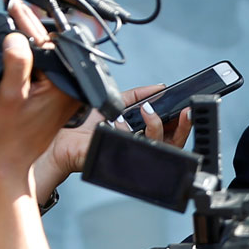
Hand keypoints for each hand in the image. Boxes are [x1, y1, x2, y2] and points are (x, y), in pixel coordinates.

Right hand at [0, 0, 78, 181]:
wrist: (7, 164)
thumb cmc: (6, 137)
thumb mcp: (8, 96)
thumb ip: (16, 66)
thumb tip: (17, 39)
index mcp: (64, 86)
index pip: (47, 44)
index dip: (28, 22)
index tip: (15, 5)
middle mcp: (70, 91)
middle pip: (51, 50)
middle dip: (32, 28)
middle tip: (16, 8)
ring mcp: (64, 97)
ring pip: (49, 61)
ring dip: (32, 43)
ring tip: (16, 22)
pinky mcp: (55, 103)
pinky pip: (46, 74)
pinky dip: (33, 61)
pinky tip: (19, 52)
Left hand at [44, 84, 190, 181]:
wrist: (61, 139)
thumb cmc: (82, 126)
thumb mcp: (114, 105)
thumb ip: (136, 96)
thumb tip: (160, 88)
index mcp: (143, 135)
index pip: (171, 132)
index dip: (183, 121)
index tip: (187, 107)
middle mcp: (142, 148)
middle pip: (175, 143)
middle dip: (183, 126)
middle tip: (183, 111)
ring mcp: (135, 156)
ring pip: (162, 147)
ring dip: (157, 125)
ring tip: (146, 109)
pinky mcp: (124, 160)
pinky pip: (140, 149)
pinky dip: (134, 131)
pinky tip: (123, 121)